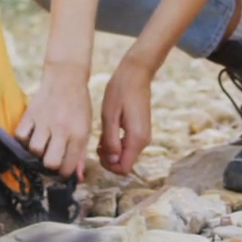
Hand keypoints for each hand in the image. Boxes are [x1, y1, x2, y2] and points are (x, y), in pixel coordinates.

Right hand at [14, 62, 90, 177]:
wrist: (66, 77)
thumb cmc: (78, 105)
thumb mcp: (86, 128)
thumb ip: (80, 154)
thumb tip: (78, 177)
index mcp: (78, 134)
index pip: (68, 166)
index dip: (63, 173)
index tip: (61, 170)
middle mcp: (62, 129)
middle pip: (50, 162)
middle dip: (49, 165)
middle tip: (50, 158)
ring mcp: (44, 121)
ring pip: (34, 150)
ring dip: (36, 151)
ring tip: (40, 145)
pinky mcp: (30, 114)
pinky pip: (20, 135)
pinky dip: (23, 139)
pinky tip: (30, 136)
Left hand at [97, 56, 155, 175]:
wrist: (136, 73)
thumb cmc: (120, 91)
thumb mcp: (110, 116)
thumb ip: (110, 141)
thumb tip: (112, 161)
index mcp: (137, 139)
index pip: (123, 169)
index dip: (108, 165)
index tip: (98, 151)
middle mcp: (144, 141)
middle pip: (124, 164)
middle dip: (108, 158)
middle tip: (97, 142)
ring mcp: (143, 136)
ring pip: (125, 155)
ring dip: (111, 150)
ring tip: (102, 134)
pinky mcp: (140, 130)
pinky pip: (127, 146)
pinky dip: (116, 143)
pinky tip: (108, 130)